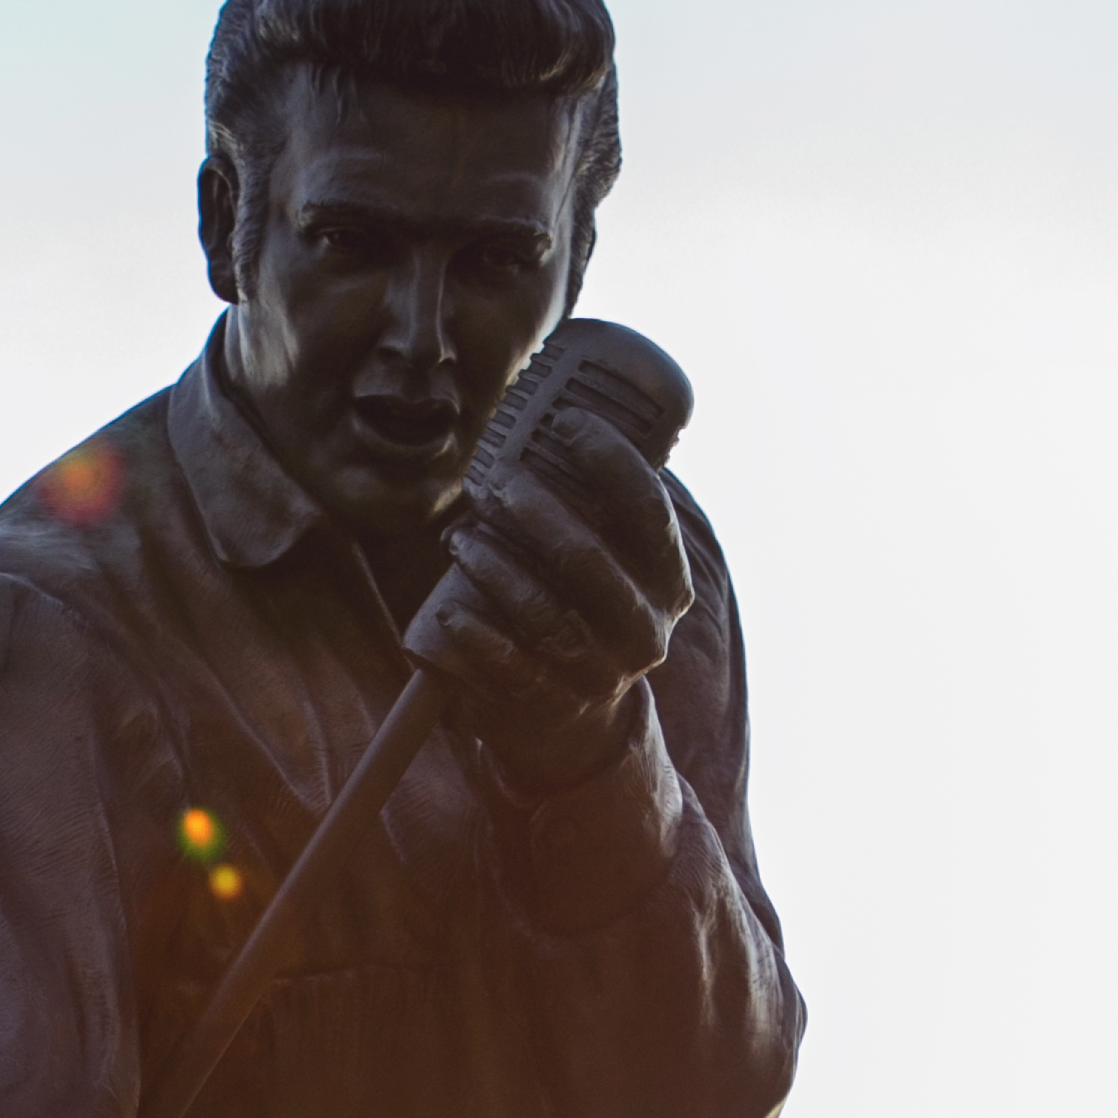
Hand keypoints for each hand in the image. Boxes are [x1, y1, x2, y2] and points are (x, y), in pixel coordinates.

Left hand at [408, 404, 692, 795]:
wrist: (579, 718)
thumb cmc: (586, 608)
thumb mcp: (617, 563)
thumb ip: (605, 504)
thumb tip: (571, 399)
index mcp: (669, 586)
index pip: (648, 514)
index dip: (610, 461)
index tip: (567, 421)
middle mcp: (641, 632)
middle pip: (587, 561)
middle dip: (535, 511)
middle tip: (495, 480)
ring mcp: (595, 672)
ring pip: (541, 611)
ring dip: (493, 566)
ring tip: (460, 533)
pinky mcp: (548, 702)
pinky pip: (506, 664)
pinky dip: (472, 635)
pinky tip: (448, 610)